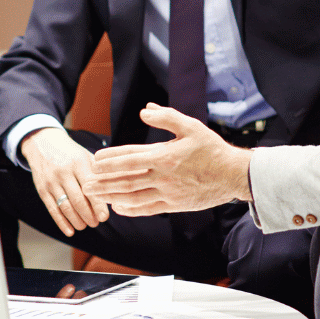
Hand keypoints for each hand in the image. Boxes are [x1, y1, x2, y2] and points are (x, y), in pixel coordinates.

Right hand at [21, 127, 109, 237]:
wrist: (42, 143)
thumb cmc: (70, 153)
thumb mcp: (85, 156)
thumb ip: (98, 173)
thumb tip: (115, 193)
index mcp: (78, 163)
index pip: (90, 187)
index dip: (98, 205)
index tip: (104, 217)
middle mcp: (63, 172)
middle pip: (78, 200)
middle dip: (88, 215)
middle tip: (96, 223)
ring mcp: (51, 181)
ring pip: (65, 207)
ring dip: (76, 220)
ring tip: (85, 225)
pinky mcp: (42, 189)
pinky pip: (52, 209)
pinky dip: (61, 223)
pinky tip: (70, 231)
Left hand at [86, 104, 252, 215]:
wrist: (233, 175)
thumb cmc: (211, 149)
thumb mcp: (191, 126)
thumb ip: (166, 117)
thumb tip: (145, 109)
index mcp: (164, 156)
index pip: (130, 157)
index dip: (110, 159)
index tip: (94, 160)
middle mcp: (162, 176)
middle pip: (125, 180)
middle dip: (103, 181)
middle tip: (85, 182)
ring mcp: (167, 193)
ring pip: (132, 196)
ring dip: (111, 196)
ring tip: (94, 195)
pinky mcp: (173, 205)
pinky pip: (146, 209)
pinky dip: (130, 209)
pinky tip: (118, 207)